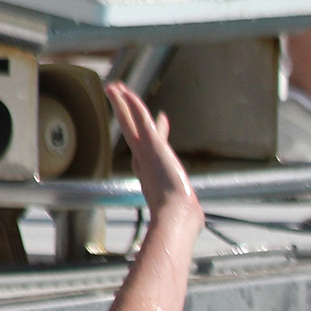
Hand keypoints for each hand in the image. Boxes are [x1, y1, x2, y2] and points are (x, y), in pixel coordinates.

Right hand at [105, 82, 197, 220]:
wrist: (176, 213)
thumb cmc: (180, 216)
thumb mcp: (185, 211)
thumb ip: (189, 214)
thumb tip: (197, 223)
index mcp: (151, 173)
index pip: (150, 147)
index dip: (156, 131)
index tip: (162, 117)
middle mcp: (145, 160)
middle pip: (132, 130)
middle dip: (126, 114)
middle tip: (119, 97)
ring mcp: (146, 152)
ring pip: (131, 122)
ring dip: (123, 103)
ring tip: (113, 87)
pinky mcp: (152, 145)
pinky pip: (140, 120)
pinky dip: (133, 106)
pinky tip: (126, 93)